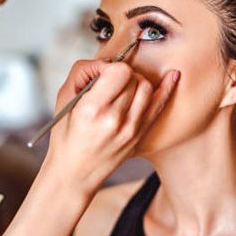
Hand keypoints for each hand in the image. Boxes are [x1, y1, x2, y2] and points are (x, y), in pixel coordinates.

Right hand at [46, 59, 179, 195]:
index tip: (99, 75)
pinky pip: (159, 105)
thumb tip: (104, 63)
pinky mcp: (140, 135)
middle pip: (134, 77)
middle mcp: (116, 120)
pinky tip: (173, 76)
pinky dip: (167, 88)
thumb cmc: (65, 136)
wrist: (76, 173)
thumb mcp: (63, 100)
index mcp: (93, 110)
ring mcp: (132, 129)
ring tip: (121, 88)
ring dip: (135, 80)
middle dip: (120, 74)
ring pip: (147, 87)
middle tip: (107, 83)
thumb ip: (82, 71)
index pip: (119, 71)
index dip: (108, 67)